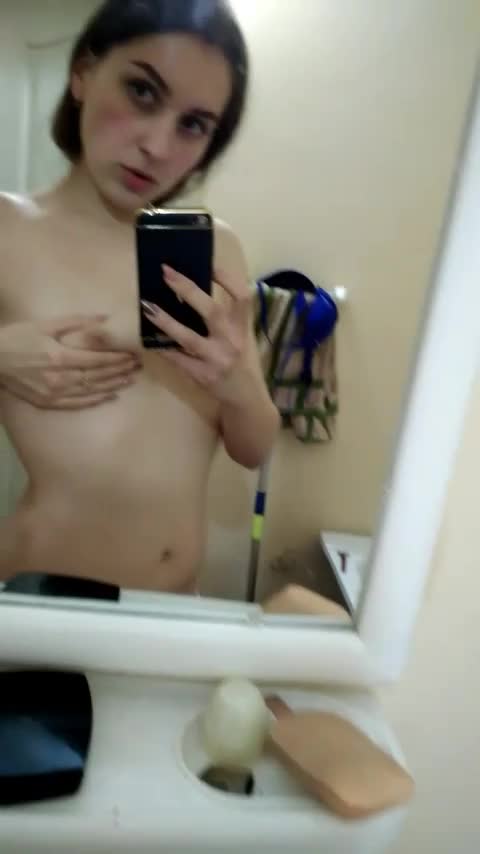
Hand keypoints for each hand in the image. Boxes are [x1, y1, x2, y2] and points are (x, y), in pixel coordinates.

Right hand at [0, 315, 139, 409]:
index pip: (97, 359)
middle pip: (98, 376)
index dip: (117, 358)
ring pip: (91, 391)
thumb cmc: (18, 337)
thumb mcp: (46, 324)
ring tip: (129, 380)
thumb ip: (77, 321)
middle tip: (136, 366)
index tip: (132, 355)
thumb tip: (105, 318)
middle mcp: (60, 378)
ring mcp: (54, 393)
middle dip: (119, 371)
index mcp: (60, 357)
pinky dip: (96, 400)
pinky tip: (110, 396)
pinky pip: (78, 404)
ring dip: (113, 385)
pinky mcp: (48, 403)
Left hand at [141, 264, 251, 401]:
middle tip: (166, 273)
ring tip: (148, 306)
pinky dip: (163, 348)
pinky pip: (178, 360)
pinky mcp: (203, 377)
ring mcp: (217, 360)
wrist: (246, 398)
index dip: (227, 279)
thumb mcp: (240, 337)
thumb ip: (224, 318)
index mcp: (243, 328)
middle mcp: (232, 341)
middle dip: (188, 289)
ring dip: (166, 321)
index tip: (209, 263)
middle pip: (211, 311)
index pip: (242, 297)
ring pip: (189, 338)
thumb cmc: (240, 362)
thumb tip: (190, 291)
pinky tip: (149, 338)